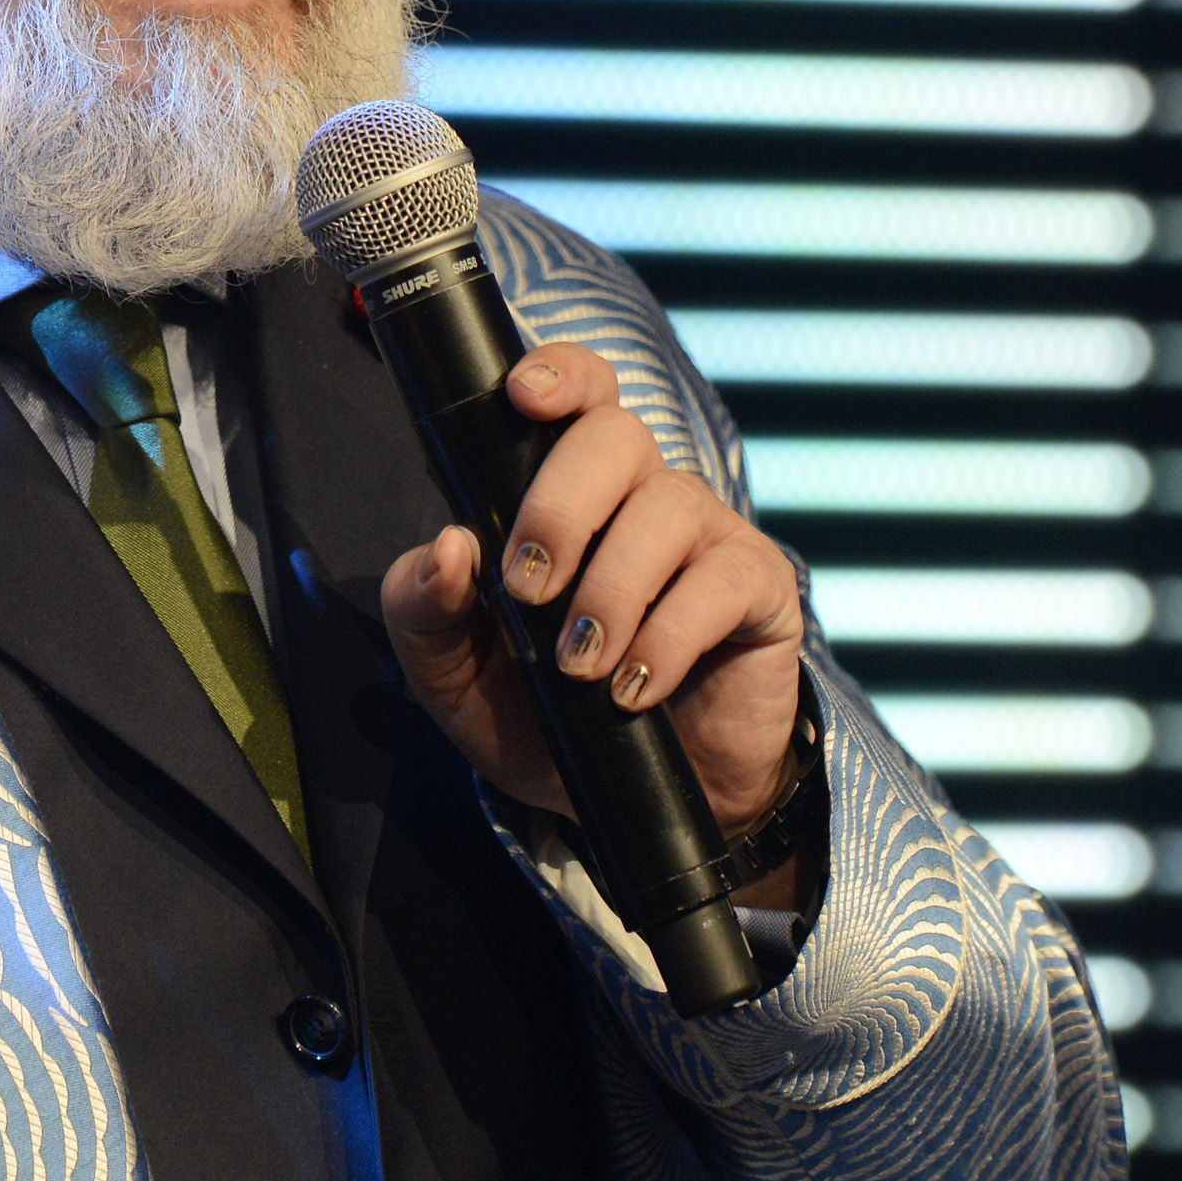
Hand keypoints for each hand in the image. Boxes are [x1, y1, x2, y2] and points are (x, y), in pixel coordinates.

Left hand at [381, 343, 807, 861]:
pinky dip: (667, 636)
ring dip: (611, 588)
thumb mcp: (453, 677)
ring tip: (580, 666)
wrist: (631, 807)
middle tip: (529, 589)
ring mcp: (705, 537)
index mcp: (569, 492)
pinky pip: (720, 580)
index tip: (523, 398)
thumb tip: (448, 549)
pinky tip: (634, 689)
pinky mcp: (758, 590)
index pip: (578, 392)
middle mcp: (641, 495)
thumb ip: (423, 610)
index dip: (559, 373)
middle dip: (560, 505)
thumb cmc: (541, 720)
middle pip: (615, 435)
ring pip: (667, 506)